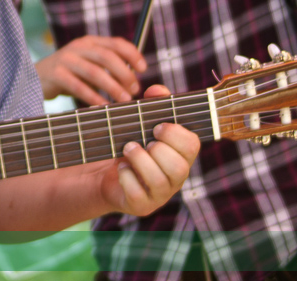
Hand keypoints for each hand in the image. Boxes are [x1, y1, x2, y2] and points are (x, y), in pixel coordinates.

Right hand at [35, 35, 145, 103]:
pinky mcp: (56, 73)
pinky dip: (93, 98)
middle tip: (134, 90)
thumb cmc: (70, 75)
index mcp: (90, 42)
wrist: (36, 78)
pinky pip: (78, 86)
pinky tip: (103, 107)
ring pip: (94, 72)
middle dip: (124, 74)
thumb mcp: (89, 65)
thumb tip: (135, 80)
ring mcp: (66, 59)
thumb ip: (108, 68)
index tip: (143, 69)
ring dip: (112, 87)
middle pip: (107, 57)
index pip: (116, 43)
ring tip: (124, 100)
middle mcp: (78, 46)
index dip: (133, 54)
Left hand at [97, 85, 199, 216]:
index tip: (156, 126)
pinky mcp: (141, 206)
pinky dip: (127, 177)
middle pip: (180, 166)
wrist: (104, 172)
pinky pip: (138, 194)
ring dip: (140, 160)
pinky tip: (121, 168)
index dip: (175, 134)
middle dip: (157, 149)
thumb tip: (157, 90)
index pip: (192, 145)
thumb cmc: (130, 144)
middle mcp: (175, 178)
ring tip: (127, 150)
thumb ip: (152, 104)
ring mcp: (160, 194)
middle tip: (140, 141)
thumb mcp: (139, 122)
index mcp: (181, 155)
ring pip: (160, 181)